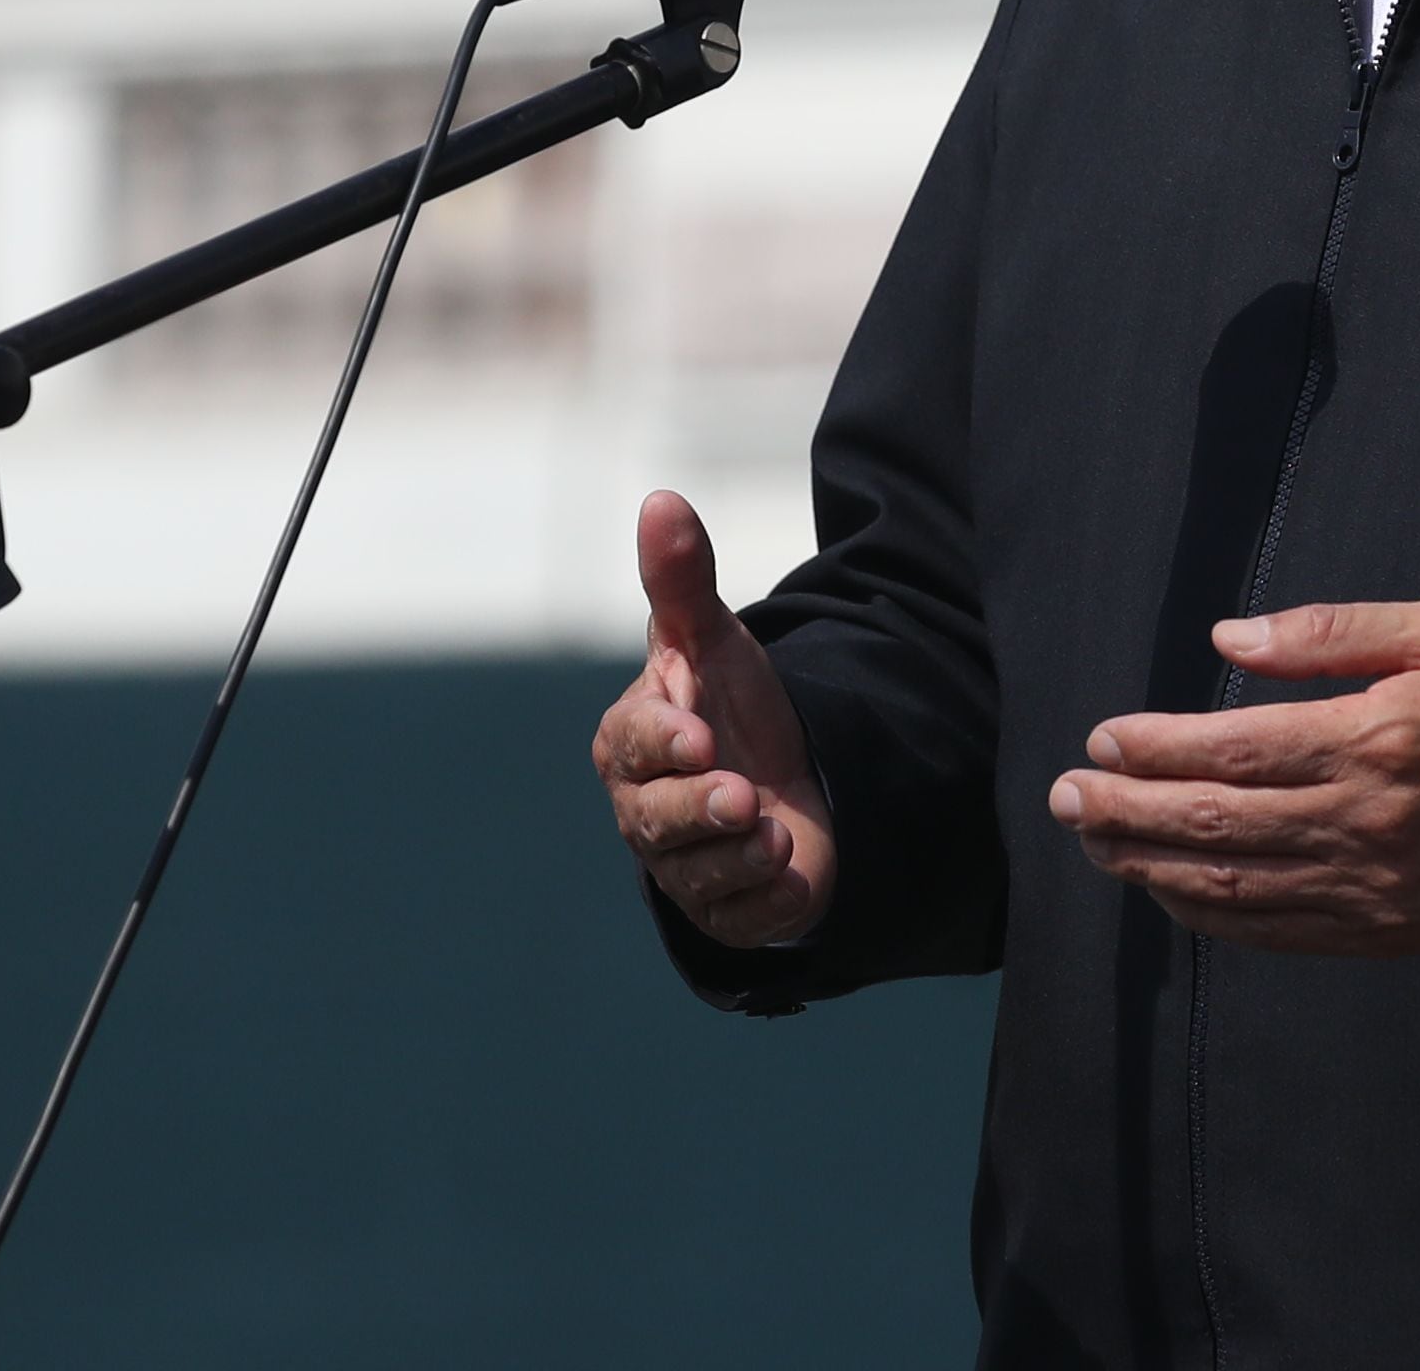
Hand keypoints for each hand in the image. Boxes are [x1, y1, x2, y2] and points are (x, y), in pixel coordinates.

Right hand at [590, 491, 839, 947]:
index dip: (663, 741)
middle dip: (699, 810)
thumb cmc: (733, 706)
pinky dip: (766, 901)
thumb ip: (684, 579)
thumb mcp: (717, 640)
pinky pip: (738, 920)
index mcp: (630, 743)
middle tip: (743, 794)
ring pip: (696, 875)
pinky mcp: (725, 913)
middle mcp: (644, 811)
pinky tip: (790, 874)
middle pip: (654, 821)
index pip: (631, 745)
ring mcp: (683, 868)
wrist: (788, 778)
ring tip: (774, 831)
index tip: (699, 734)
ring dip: (738, 855)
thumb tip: (662, 499)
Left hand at [1050, 600, 1419, 954]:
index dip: (1155, 750)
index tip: (1102, 739)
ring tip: (1092, 840)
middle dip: (1125, 810)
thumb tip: (1227, 640)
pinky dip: (1208, 913)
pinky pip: (1274, 931)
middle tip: (1064, 795)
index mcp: (1372, 741)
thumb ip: (1326, 630)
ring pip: (1232, 886)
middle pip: (1215, 823)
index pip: (1231, 752)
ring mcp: (1369, 889)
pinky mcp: (1381, 934)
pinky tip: (1164, 889)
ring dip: (1149, 865)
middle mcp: (1362, 822)